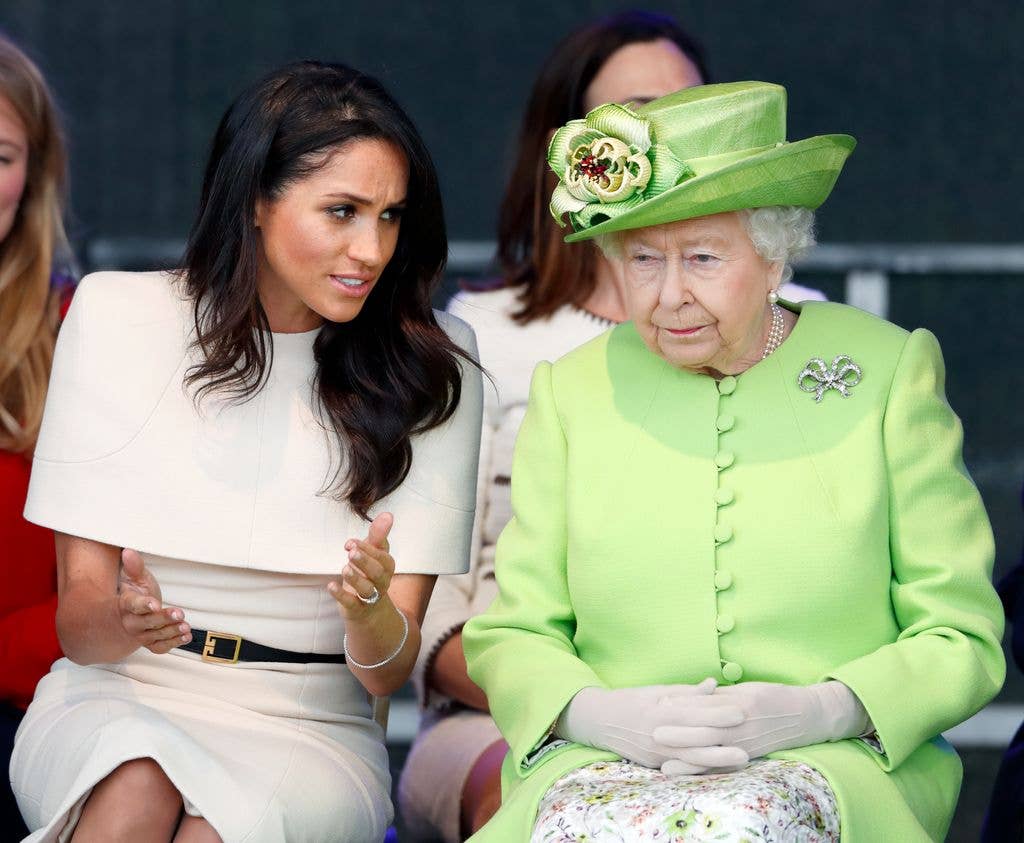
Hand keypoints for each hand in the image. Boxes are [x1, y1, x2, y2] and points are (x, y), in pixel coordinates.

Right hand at [117, 548, 190, 653]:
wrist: (129, 615)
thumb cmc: (135, 593)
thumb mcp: (136, 578)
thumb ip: (135, 567)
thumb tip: (129, 551)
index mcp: (126, 603)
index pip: (133, 605)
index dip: (144, 605)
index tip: (155, 604)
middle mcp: (131, 621)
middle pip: (147, 622)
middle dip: (164, 618)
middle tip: (179, 613)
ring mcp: (140, 634)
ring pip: (154, 636)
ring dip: (171, 632)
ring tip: (185, 626)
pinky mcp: (150, 642)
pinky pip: (159, 647)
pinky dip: (173, 643)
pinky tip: (185, 636)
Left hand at [328, 512, 395, 618]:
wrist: (370, 609)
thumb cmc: (370, 573)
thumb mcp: (374, 553)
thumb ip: (378, 535)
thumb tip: (388, 514)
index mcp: (387, 566)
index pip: (381, 557)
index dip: (367, 549)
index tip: (349, 542)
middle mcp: (382, 582)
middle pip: (378, 573)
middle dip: (365, 562)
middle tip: (351, 552)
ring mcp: (370, 597)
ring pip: (367, 589)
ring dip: (356, 579)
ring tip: (344, 568)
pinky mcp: (357, 609)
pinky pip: (352, 604)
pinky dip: (341, 595)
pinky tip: (331, 586)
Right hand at [556, 680, 747, 772]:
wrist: (601, 720)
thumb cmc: (632, 700)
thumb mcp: (657, 690)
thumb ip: (687, 692)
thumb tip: (714, 685)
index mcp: (659, 712)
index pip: (694, 713)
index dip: (718, 713)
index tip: (741, 711)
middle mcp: (658, 735)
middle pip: (696, 741)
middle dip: (724, 743)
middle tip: (749, 744)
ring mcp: (656, 753)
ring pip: (692, 759)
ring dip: (719, 761)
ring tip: (742, 759)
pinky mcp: (655, 765)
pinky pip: (683, 767)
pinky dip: (703, 768)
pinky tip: (721, 769)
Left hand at [655, 680, 868, 763]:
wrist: (805, 715)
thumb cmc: (771, 697)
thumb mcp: (746, 689)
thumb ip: (719, 696)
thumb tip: (692, 696)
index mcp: (738, 704)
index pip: (705, 706)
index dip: (682, 707)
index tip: (660, 706)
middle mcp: (741, 726)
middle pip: (705, 732)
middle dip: (679, 735)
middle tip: (654, 734)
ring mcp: (746, 745)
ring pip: (713, 755)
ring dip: (688, 761)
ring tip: (664, 765)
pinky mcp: (749, 757)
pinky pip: (726, 768)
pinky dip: (707, 773)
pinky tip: (691, 778)